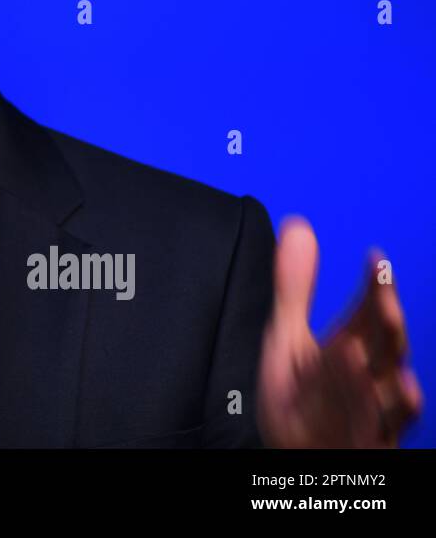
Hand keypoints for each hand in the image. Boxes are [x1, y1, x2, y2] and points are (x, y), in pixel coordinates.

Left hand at [257, 216, 422, 446]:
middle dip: (386, 323)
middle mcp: (368, 378)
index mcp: (351, 349)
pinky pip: (378, 432)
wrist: (293, 451)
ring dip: (375, 371)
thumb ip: (295, 287)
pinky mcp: (367, 444)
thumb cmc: (301, 398)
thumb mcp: (288, 337)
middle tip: (382, 296)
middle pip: (386, 347)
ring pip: (385, 390)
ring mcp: (371, 413)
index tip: (375, 259)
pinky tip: (391, 395)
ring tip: (357, 347)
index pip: (369, 313)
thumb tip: (298, 228)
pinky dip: (380, 415)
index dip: (374, 287)